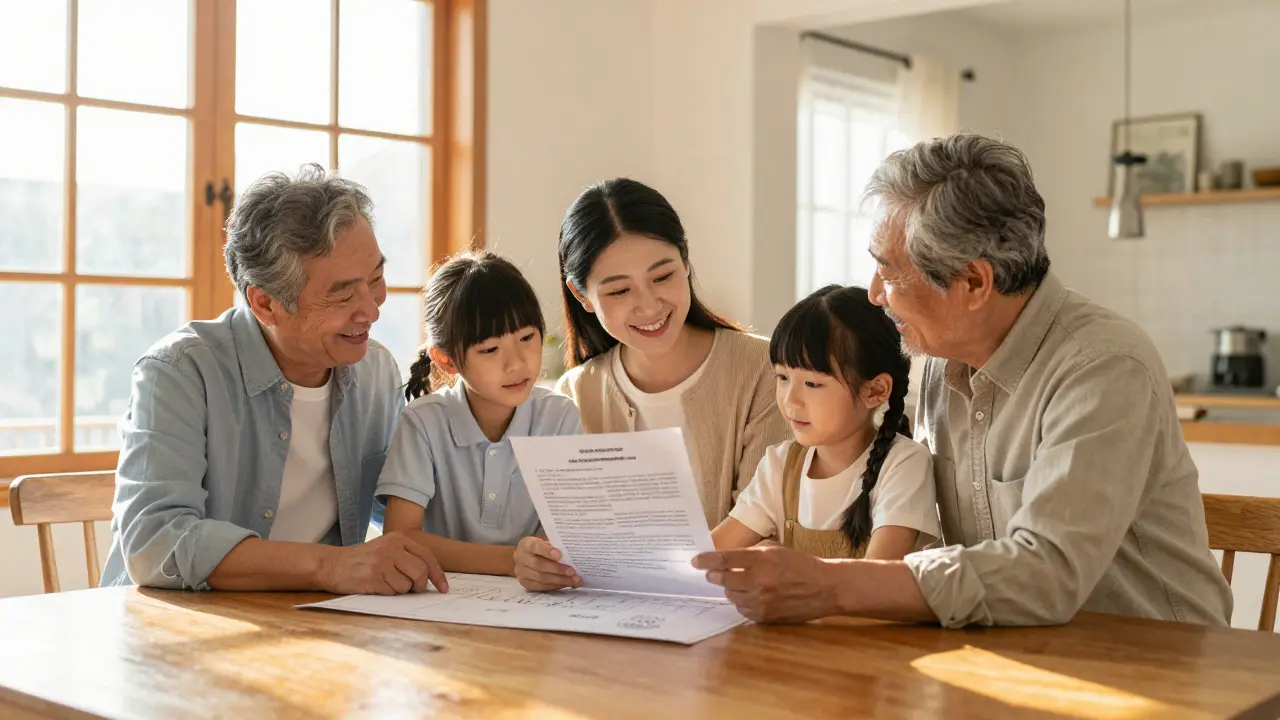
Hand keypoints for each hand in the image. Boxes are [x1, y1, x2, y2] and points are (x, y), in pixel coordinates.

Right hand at [320, 531, 448, 595]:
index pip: (427, 557)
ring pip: (407, 586)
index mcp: (398, 539)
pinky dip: (387, 593)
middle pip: (421, 572)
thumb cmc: (362, 560)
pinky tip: (375, 585)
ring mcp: (382, 562)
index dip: (438, 575)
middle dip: (419, 586)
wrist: (331, 564)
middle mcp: (391, 547)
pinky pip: (392, 592)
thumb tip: (432, 579)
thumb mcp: (386, 549)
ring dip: (400, 590)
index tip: (444, 588)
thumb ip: (407, 558)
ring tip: (385, 582)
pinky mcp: (373, 577)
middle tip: (412, 589)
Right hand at [513, 537, 580, 590]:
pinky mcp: (525, 583)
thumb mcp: (545, 543)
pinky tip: (565, 584)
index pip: (535, 547)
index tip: (560, 555)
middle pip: (539, 565)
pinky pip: (541, 587)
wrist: (524, 558)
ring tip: (573, 580)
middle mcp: (521, 558)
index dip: (547, 551)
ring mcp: (521, 572)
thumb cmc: (539, 549)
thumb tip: (574, 556)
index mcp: (526, 544)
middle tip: (572, 572)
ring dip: (559, 580)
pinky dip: (555, 586)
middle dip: (558, 569)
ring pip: (541, 578)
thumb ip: (555, 547)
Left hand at [692, 545, 840, 622]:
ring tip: (741, 583)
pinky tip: (752, 596)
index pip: (724, 560)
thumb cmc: (800, 565)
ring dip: (731, 589)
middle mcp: (759, 581)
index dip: (706, 561)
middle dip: (714, 575)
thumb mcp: (775, 550)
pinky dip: (743, 602)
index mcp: (762, 560)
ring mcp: (762, 601)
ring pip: (731, 596)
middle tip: (712, 573)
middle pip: (723, 580)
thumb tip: (726, 559)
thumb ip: (751, 554)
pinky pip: (742, 610)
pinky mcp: (765, 617)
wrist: (825, 587)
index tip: (694, 561)